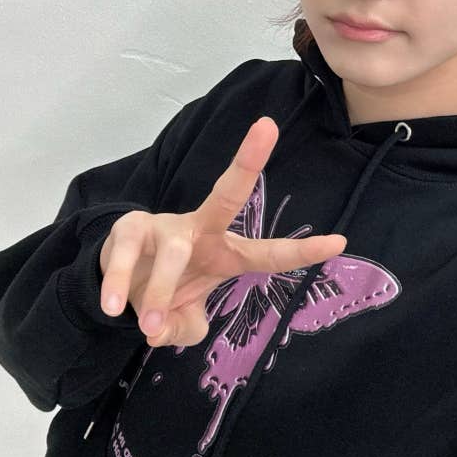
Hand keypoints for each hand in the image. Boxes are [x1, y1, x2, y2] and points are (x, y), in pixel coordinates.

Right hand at [99, 116, 346, 346]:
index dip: (302, 251)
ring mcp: (165, 226)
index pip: (269, 253)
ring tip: (151, 326)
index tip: (341, 242)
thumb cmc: (167, 294)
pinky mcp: (129, 228)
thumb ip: (185, 328)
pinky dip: (121, 285)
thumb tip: (170, 328)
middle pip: (227, 193)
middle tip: (267, 128)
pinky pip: (128, 256)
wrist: (115, 283)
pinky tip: (115, 307)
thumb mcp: (183, 320)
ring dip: (162, 291)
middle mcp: (200, 229)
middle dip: (247, 161)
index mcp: (225, 252)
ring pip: (173, 253)